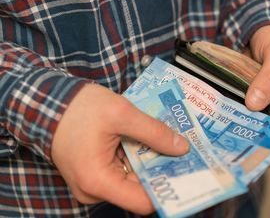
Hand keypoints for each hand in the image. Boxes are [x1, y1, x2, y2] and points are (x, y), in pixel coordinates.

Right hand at [51, 83, 188, 214]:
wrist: (48, 101)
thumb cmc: (78, 107)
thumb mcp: (121, 113)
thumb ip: (154, 132)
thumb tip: (181, 148)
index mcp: (97, 180)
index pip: (143, 202)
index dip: (168, 189)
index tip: (187, 174)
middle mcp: (93, 190)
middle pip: (139, 191)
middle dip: (162, 172)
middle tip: (183, 155)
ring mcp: (92, 184)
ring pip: (132, 181)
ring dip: (149, 163)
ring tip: (169, 145)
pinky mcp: (93, 174)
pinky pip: (121, 173)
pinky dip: (136, 159)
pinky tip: (149, 143)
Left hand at [245, 25, 269, 195]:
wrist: (257, 27)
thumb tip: (255, 104)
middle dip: (268, 155)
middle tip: (251, 167)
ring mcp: (262, 107)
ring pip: (257, 131)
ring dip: (247, 141)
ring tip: (231, 154)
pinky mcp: (243, 101)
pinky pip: (239, 117)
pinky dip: (232, 125)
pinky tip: (219, 133)